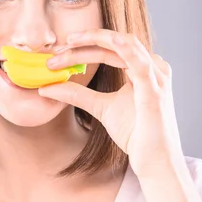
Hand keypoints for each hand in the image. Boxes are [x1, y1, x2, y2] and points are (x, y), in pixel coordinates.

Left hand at [39, 29, 183, 178]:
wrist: (154, 161)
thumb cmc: (135, 133)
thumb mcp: (100, 107)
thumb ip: (77, 94)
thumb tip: (46, 87)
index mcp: (141, 68)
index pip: (109, 48)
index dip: (81, 47)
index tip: (56, 55)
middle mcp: (151, 67)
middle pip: (113, 43)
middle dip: (82, 44)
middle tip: (55, 52)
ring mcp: (155, 77)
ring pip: (123, 45)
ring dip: (94, 43)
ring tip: (68, 45)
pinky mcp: (155, 91)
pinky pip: (140, 63)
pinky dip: (124, 48)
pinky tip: (109, 40)